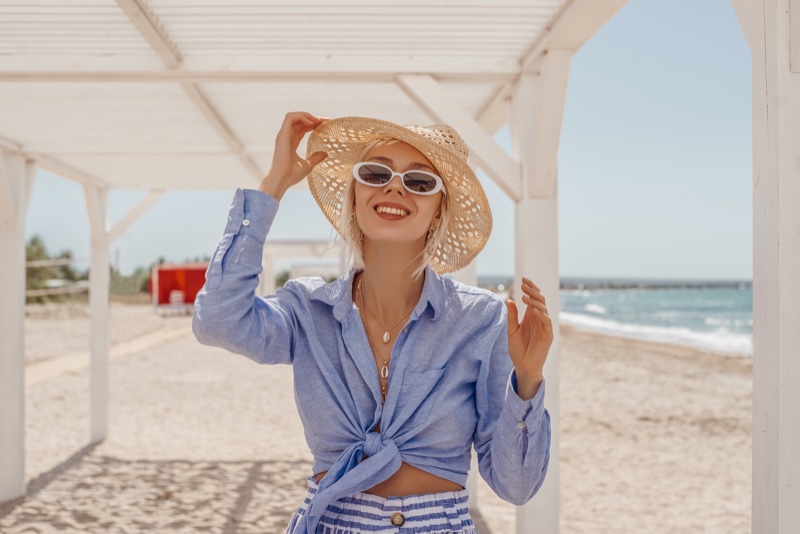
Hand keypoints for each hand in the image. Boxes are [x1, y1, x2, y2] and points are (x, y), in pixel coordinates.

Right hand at [259, 111, 328, 199]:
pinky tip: (311, 122)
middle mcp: (287, 137)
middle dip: (314, 118)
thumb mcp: (308, 165)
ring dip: (307, 115)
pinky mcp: (282, 134)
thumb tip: (325, 154)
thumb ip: (315, 158)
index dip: (314, 124)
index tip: (326, 125)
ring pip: (293, 116)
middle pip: (300, 121)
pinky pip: (290, 117)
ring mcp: (284, 135)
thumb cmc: (292, 175)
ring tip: (318, 121)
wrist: (282, 179)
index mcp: (292, 143)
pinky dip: (301, 116)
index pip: (303, 128)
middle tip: (327, 121)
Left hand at [506, 277, 553, 398]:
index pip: (533, 298)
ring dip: (534, 301)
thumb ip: (512, 316)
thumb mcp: (512, 330)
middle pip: (539, 300)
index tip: (523, 279)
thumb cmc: (518, 349)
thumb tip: (509, 300)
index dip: (530, 288)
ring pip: (543, 308)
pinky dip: (540, 313)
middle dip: (532, 290)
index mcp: (531, 316)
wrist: (523, 366)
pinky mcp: (548, 334)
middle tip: (524, 283)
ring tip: (524, 295)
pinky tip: (533, 308)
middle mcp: (539, 319)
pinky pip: (546, 321)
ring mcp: (544, 326)